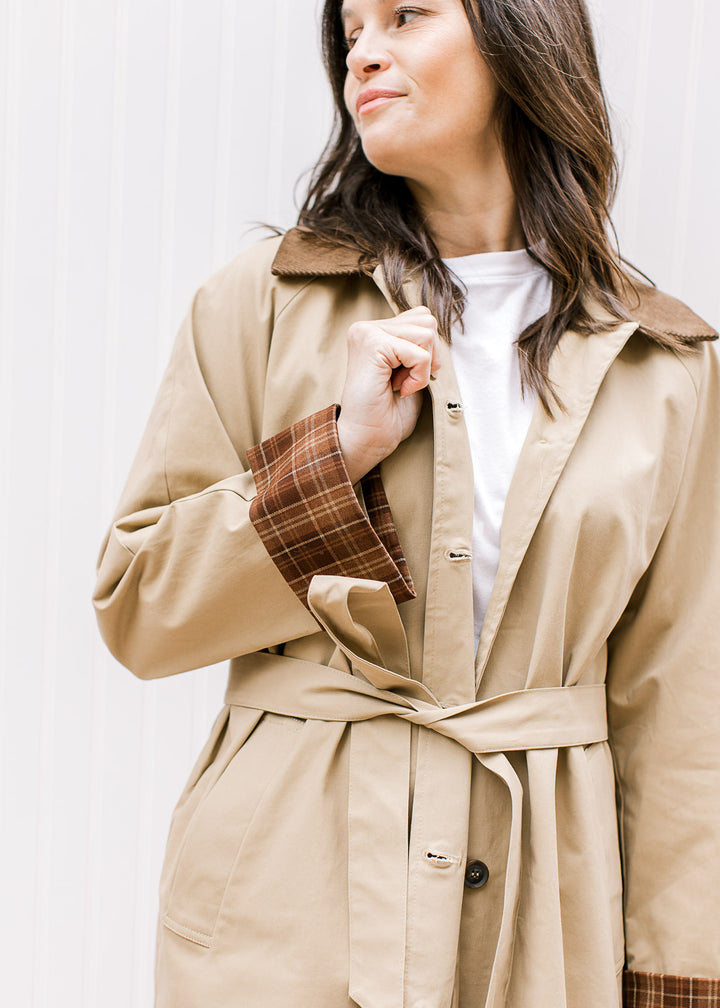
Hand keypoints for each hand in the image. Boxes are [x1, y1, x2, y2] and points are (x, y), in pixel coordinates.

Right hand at [337, 306, 441, 483]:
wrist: (366, 440)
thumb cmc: (387, 415)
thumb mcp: (409, 372)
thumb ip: (419, 347)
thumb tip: (437, 332)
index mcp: (374, 331)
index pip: (422, 319)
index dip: (428, 352)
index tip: (407, 377)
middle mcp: (366, 327)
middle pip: (427, 320)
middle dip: (429, 355)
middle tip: (406, 381)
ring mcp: (367, 333)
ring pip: (426, 333)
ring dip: (423, 367)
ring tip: (401, 385)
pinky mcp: (372, 345)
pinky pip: (420, 354)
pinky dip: (419, 377)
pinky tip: (400, 390)